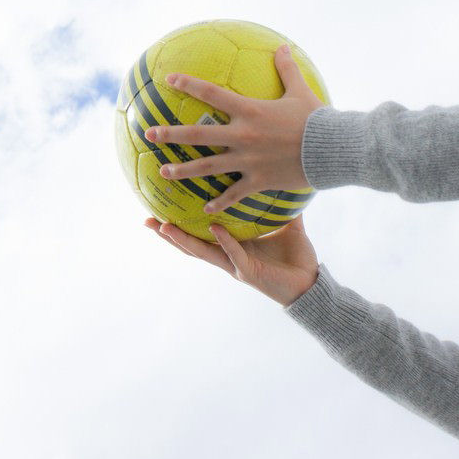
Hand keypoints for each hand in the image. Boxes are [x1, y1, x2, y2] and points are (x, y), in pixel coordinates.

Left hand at [143, 44, 323, 213]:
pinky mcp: (258, 181)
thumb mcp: (300, 90)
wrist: (331, 150)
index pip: (212, 93)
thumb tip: (282, 46)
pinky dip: (219, 202)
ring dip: (183, 170)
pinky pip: (234, 194)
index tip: (168, 80)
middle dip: (171, 134)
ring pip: (208, 167)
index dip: (189, 84)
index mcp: (249, 110)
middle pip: (198, 135)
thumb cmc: (316, 118)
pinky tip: (205, 209)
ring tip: (163, 172)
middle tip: (149, 133)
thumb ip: (287, 68)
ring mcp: (248, 160)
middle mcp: (242, 135)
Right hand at [145, 215, 319, 306]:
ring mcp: (235, 265)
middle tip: (147, 219)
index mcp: (233, 245)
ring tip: (163, 226)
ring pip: (203, 253)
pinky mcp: (248, 272)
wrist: (311, 283)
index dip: (181, 224)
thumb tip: (281, 175)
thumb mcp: (287, 225)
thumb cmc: (297, 257)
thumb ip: (279, 204)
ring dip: (182, 240)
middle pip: (191, 245)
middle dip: (168, 234)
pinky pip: (233, 254)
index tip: (162, 208)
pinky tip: (213, 228)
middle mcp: (228, 256)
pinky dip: (223, 241)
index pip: (201, 234)